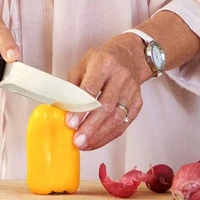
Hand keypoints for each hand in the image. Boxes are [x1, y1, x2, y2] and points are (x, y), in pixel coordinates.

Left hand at [65, 35, 147, 149]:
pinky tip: (96, 141)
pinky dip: (109, 135)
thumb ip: (73, 85)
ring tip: (84, 144)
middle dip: (90, 126)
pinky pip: (123, 123)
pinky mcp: (137, 102)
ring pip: (116, 118)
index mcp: (104, 63)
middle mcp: (120, 76)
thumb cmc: (104, 60)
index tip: (70, 123)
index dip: (80, 108)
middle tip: (77, 140)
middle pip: (105, 106)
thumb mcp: (84, 64)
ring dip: (99, 135)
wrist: (130, 56)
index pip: (91, 89)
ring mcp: (131, 90)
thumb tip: (62, 109)